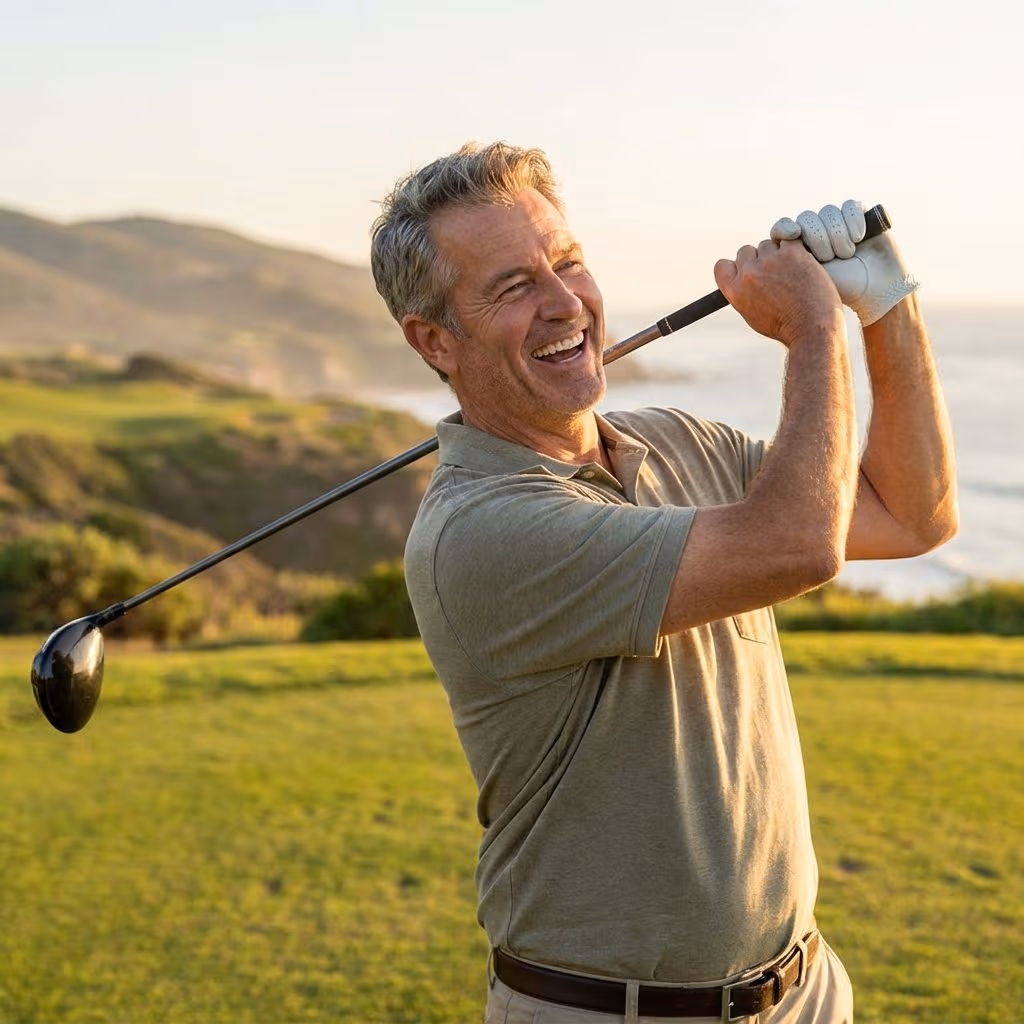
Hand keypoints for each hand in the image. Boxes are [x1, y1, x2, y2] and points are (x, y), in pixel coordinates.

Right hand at [714, 238, 842, 346]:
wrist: (812, 328)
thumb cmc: (786, 326)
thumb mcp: (752, 314)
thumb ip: (744, 292)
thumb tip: (744, 276)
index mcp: (735, 291)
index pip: (722, 266)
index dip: (735, 266)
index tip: (746, 270)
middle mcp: (749, 274)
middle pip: (746, 251)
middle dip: (758, 260)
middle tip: (776, 274)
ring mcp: (770, 261)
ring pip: (769, 245)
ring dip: (779, 254)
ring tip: (793, 273)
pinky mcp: (792, 253)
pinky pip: (789, 238)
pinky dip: (795, 246)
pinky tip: (802, 259)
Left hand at [770, 201, 919, 325]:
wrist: (870, 297)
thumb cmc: (829, 301)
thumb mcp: (793, 289)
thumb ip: (770, 275)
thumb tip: (749, 263)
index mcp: (796, 248)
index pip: (781, 228)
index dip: (784, 229)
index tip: (791, 238)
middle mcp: (815, 233)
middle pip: (805, 219)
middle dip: (817, 239)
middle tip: (826, 259)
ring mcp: (837, 224)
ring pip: (826, 213)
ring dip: (835, 234)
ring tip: (845, 255)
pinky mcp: (861, 217)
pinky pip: (850, 207)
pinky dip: (853, 221)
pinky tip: (858, 238)